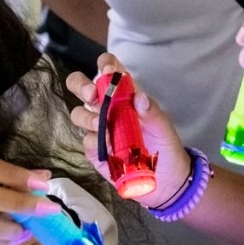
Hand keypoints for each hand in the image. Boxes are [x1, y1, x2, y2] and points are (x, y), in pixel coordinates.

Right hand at [67, 54, 191, 209]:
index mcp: (124, 94)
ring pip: (78, 113)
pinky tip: (108, 145)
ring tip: (102, 124)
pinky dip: (94, 140)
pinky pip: (85, 140)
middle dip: (81, 85)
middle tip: (93, 94)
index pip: (108, 69)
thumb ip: (152, 111)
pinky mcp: (95, 150)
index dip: (105, 64)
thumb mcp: (163, 126)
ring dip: (87, 115)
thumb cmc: (164, 144)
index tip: (109, 70)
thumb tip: (139, 97)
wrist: (165, 180)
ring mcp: (98, 128)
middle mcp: (106, 107)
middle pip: (80, 86)